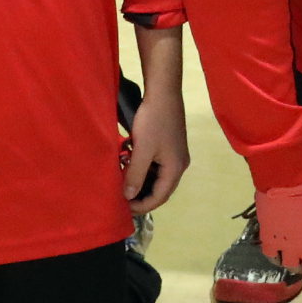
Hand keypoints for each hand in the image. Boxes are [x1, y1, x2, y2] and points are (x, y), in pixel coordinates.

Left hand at [121, 85, 189, 214]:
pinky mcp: (170, 147)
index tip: (124, 208)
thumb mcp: (141, 150)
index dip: (142, 206)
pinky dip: (143, 170)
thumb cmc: (153, 122)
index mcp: (175, 169)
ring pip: (158, 178)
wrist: (163, 93)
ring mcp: (175, 155)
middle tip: (122, 198)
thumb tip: (128, 197)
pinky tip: (130, 165)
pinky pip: (157, 166)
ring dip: (141, 182)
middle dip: (141, 196)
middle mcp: (179, 165)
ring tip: (124, 182)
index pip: (160, 197)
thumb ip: (135, 175)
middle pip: (161, 190)